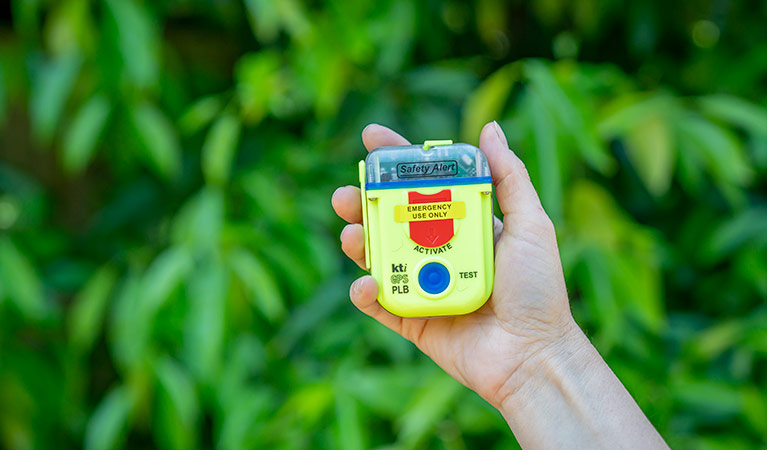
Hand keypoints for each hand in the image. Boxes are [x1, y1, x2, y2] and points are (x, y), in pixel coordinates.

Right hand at [331, 121, 577, 408]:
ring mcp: (424, 285)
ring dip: (358, 243)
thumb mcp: (530, 224)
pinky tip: (366, 282)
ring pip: (379, 257)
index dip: (397, 162)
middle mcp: (440, 251)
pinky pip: (380, 303)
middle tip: (347, 194)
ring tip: (351, 233)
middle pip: (391, 219)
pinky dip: (366, 292)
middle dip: (364, 203)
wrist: (534, 354)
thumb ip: (509, 177)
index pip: (424, 185)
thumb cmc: (538, 290)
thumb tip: (490, 128)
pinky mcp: (413, 320)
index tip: (372, 139)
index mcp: (464, 225)